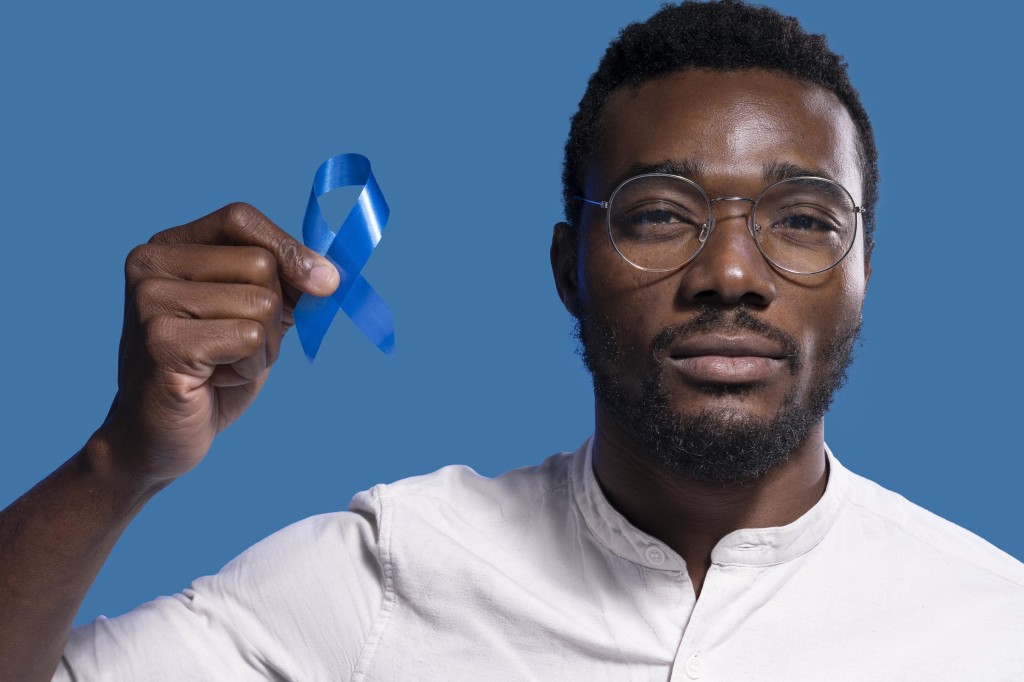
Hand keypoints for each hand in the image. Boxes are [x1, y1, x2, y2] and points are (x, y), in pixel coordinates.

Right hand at [93, 203, 338, 485]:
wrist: (156, 438)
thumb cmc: (211, 374)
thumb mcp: (252, 316)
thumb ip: (283, 284)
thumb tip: (330, 274)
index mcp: (168, 247)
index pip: (240, 218)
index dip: (289, 247)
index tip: (326, 282)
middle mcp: (150, 264)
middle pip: (261, 264)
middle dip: (275, 314)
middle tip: (240, 347)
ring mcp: (150, 301)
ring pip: (261, 304)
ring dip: (263, 347)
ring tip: (225, 365)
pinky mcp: (162, 341)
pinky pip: (249, 338)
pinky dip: (250, 367)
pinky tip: (214, 380)